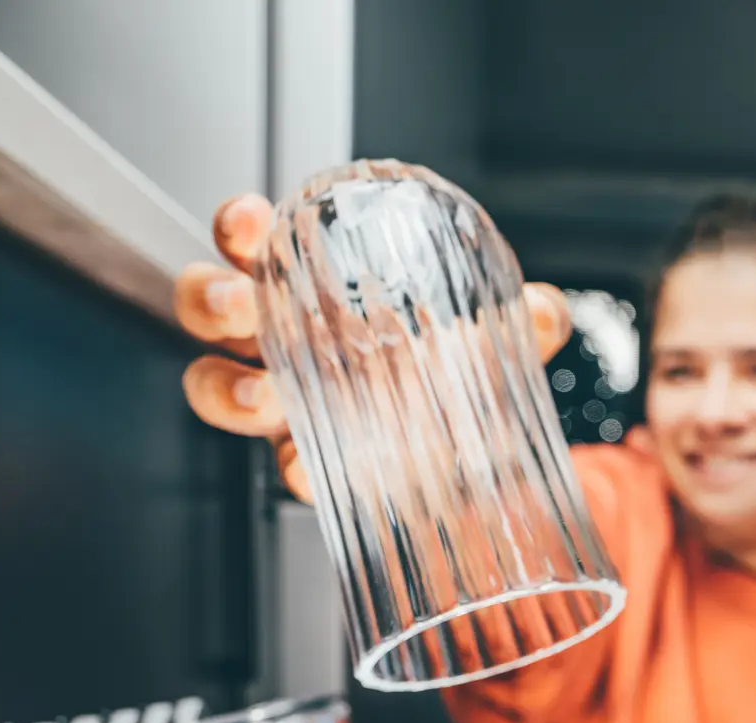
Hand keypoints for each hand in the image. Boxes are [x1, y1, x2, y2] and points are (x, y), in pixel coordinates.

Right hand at [175, 193, 574, 501]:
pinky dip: (295, 468)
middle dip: (211, 300)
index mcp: (315, 287)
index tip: (251, 220)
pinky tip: (310, 469)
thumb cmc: (459, 364)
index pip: (256, 244)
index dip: (239, 228)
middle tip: (239, 303)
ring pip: (217, 388)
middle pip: (212, 310)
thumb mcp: (499, 332)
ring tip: (262, 397)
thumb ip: (526, 316)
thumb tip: (544, 309)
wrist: (484, 447)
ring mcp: (290, 404)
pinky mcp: (310, 463)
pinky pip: (284, 466)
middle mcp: (286, 342)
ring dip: (226, 389)